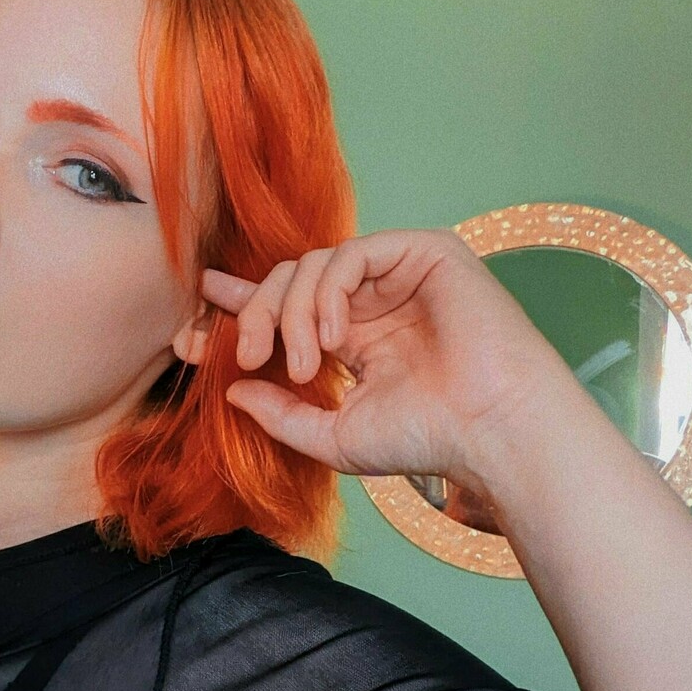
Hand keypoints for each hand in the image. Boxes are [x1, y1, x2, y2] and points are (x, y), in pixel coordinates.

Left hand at [200, 229, 577, 493]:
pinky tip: (334, 337)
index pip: (289, 303)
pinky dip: (327, 293)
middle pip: (289, 278)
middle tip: (249, 357)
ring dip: (292, 314)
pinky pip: (349, 254)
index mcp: (355, 335)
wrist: (489, 430)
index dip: (243, 301)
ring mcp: (399, 273)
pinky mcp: (423, 251)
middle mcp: (374, 300)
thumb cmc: (425, 439)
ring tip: (306, 364)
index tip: (202, 304)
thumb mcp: (333, 436)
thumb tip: (231, 392)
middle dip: (257, 313)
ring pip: (312, 265)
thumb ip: (282, 414)